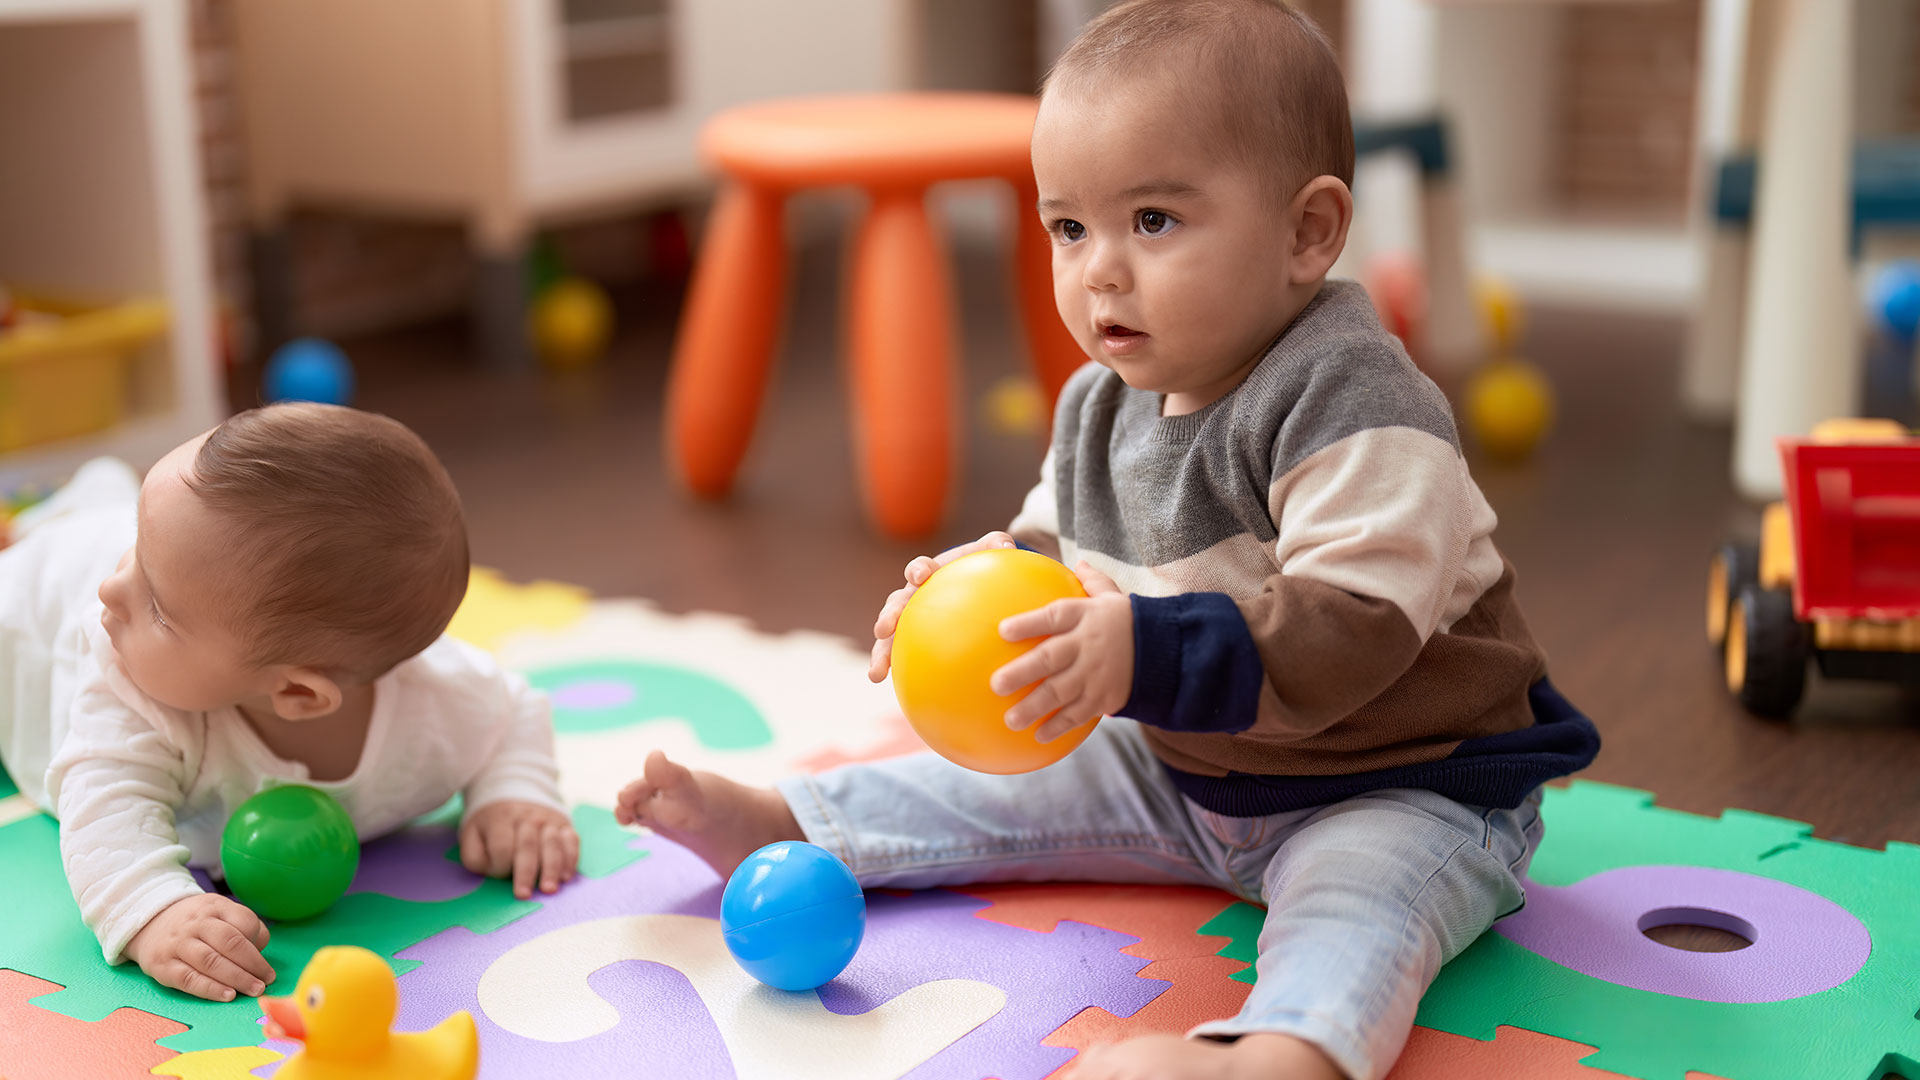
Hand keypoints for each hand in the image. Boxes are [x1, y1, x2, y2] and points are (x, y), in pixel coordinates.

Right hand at [124, 893, 274, 1001]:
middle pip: (229, 943)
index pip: (243, 921)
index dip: (258, 942)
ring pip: (210, 962)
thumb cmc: (196, 922)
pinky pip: (189, 979)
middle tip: (266, 980)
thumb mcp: (219, 911)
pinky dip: (210, 989)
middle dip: (253, 964)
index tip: (266, 962)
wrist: (149, 922)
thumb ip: (242, 925)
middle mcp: (195, 923)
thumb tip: (260, 949)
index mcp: (214, 907)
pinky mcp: (162, 966)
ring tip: (254, 989)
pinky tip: (227, 995)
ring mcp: (177, 944)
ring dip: (236, 978)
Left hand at [460, 800, 579, 898]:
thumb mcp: (472, 834)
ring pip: (553, 844)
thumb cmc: (491, 825)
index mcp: (500, 818)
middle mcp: (527, 816)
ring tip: (549, 889)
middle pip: (528, 846)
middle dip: (526, 872)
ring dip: (552, 868)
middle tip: (524, 895)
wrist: (513, 793)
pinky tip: (566, 877)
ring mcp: (548, 819)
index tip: (498, 875)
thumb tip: (491, 871)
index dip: (499, 865)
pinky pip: (572, 841)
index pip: (502, 846)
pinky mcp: (564, 824)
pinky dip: (571, 859)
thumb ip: (475, 855)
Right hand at [869, 530, 1018, 681]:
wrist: (973, 585)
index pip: (919, 569)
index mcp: (928, 573)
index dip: (918, 571)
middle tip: (883, 629)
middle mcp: (912, 598)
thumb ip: (996, 544)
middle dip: (887, 616)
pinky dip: (906, 678)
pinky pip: (909, 662)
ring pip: (890, 639)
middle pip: (894, 606)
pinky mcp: (914, 645)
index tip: (921, 576)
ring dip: (881, 654)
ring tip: (875, 674)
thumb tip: (1007, 545)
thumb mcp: (990, 553)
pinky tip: (911, 701)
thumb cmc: (979, 566)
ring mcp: (910, 622)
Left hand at [991, 561, 1132, 741]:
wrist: (1167, 651)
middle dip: (1021, 673)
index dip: (1028, 624)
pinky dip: (1059, 726)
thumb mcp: (1112, 596)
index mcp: (1085, 616)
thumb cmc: (1129, 621)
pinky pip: (1078, 714)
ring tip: (1010, 720)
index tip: (1002, 630)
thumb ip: (1091, 581)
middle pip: (1049, 658)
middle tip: (996, 684)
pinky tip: (1038, 736)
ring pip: (1060, 693)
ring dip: (1033, 707)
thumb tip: (1078, 560)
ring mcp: (1095, 674)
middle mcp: (1087, 645)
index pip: (1053, 617)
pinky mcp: (1104, 698)